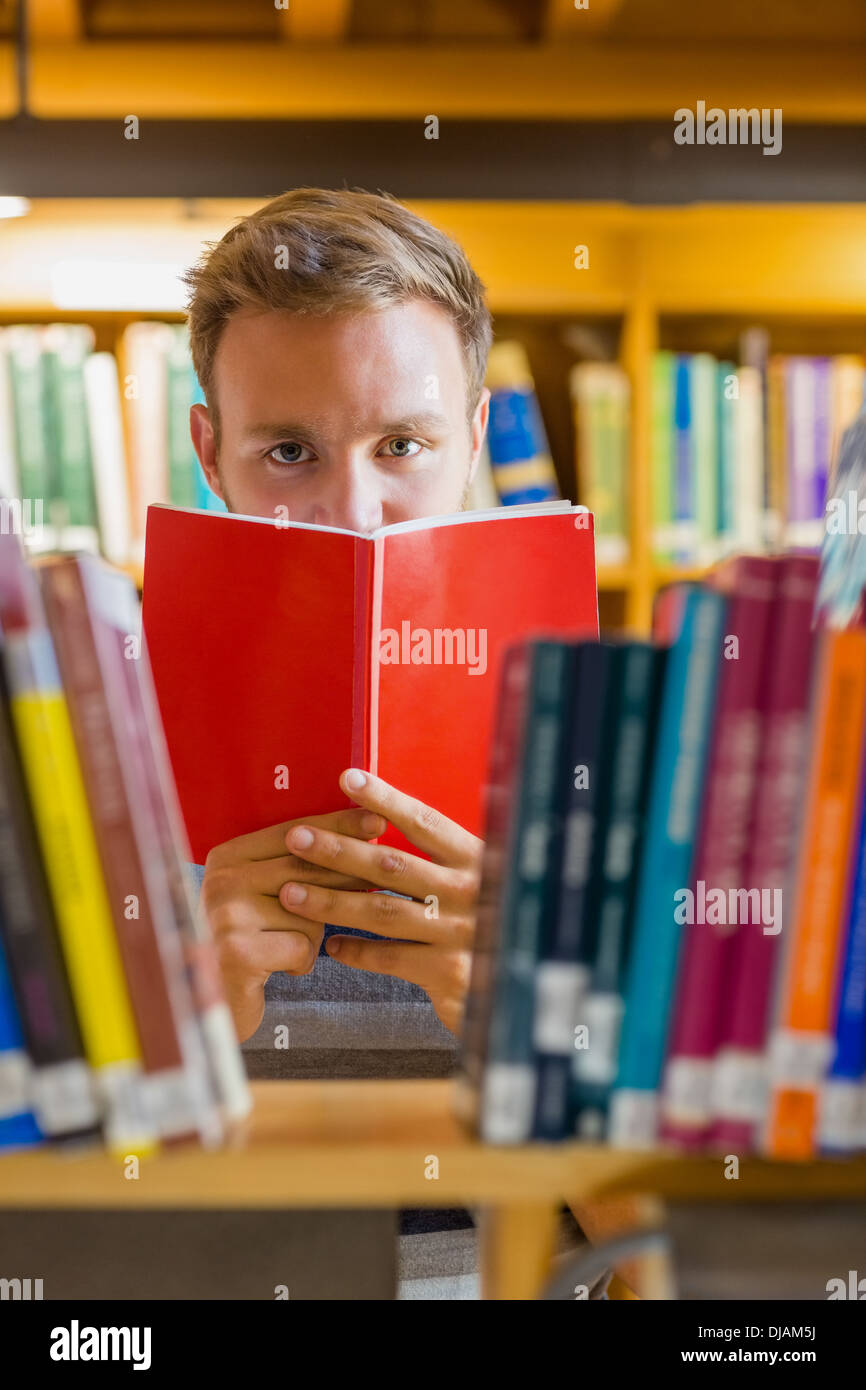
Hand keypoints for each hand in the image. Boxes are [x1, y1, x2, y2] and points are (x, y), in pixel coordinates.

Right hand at [201, 807, 385, 1041]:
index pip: (294, 831)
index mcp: (227, 856)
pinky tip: (284, 968)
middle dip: (349, 873)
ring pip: (309, 910)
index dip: (339, 826)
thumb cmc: (250, 945)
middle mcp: (222, 879)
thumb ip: (295, 868)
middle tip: (381, 877)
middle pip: (305, 866)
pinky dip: (303, 961)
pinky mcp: (238, 951)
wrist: (213, 1005)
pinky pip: (302, 946)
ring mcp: (227, 914)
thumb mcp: (261, 898)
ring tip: (290, 945)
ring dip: (313, 933)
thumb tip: (361, 838)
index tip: (378, 820)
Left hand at [278, 769, 483, 1035]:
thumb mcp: (485, 881)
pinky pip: (391, 957)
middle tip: (297, 837)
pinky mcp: (450, 973)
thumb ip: (447, 860)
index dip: (384, 799)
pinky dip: (357, 951)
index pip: (424, 821)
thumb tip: (389, 824)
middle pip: (391, 865)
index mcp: (477, 859)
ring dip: (332, 901)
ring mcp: (459, 933)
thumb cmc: (495, 925)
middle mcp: (468, 891)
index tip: (348, 779)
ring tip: (293, 893)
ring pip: (381, 911)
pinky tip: (332, 946)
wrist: (527, 985)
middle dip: (338, 849)